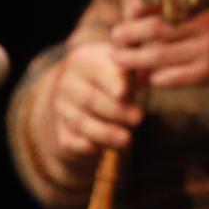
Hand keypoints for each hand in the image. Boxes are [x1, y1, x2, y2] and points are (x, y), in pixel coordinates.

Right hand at [46, 41, 142, 167]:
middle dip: (116, 111)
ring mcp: (61, 109)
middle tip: (139, 118)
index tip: (123, 93)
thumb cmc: (112, 78)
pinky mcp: (62, 134)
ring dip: (105, 132)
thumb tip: (147, 73)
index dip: (110, 80)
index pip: (96, 68)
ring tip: (127, 139)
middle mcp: (67, 83)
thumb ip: (133, 68)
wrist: (83, 96)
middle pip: (89, 98)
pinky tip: (101, 149)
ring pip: (80, 122)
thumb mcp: (121, 65)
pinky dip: (86, 146)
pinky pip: (71, 142)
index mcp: (83, 60)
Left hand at [106, 4, 208, 89]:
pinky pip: (177, 78)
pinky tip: (150, 78)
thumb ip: (193, 5)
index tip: (130, 9)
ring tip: (119, 59)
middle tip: (115, 36)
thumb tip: (148, 2)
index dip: (143, 9)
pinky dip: (159, 78)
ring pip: (161, 55)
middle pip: (157, 30)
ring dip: (136, 59)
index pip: (167, 6)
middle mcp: (206, 28)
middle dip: (131, 33)